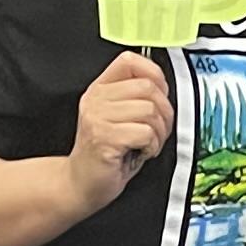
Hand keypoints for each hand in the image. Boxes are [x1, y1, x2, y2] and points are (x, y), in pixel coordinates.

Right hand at [69, 51, 178, 209]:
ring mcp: (98, 118)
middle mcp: (96, 99)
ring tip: (149, 144)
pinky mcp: (105, 138)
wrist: (81, 184)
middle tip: (158, 130)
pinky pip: (146, 132)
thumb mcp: (118, 118)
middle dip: (164, 112)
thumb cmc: (106, 154)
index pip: (129, 60)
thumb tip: (164, 86)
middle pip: (148, 87)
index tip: (160, 96)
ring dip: (159, 132)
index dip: (154, 74)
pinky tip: (141, 153)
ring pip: (150, 110)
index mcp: (100, 89)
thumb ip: (135, 97)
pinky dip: (152, 146)